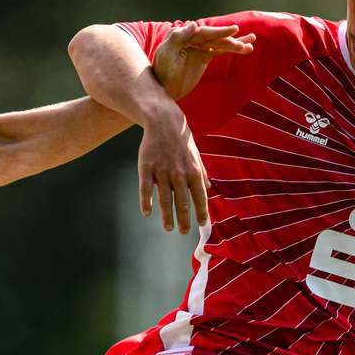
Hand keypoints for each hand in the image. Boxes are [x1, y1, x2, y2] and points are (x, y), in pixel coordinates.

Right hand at [136, 103, 210, 234]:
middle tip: (183, 232)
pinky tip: (147, 212)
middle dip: (184, 219)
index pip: (199, 196)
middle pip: (182, 202)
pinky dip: (146, 202)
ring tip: (169, 228)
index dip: (201, 212)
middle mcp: (179, 173)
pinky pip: (145, 189)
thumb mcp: (196, 155)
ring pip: (164, 199)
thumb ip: (202, 173)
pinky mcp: (146, 168)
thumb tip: (208, 188)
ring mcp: (162, 171)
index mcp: (193, 171)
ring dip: (167, 216)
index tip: (202, 224)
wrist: (164, 122)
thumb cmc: (181, 141)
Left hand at [149, 23, 254, 101]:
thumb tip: (193, 24)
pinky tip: (247, 48)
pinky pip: (221, 50)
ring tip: (252, 40)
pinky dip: (232, 49)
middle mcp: (192, 39)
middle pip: (214, 37)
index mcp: (182, 35)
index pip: (203, 32)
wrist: (163, 90)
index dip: (219, 31)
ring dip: (236, 43)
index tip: (234, 30)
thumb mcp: (166, 55)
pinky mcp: (204, 56)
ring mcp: (199, 47)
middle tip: (244, 37)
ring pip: (220, 43)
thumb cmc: (161, 72)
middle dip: (228, 38)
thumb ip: (178, 38)